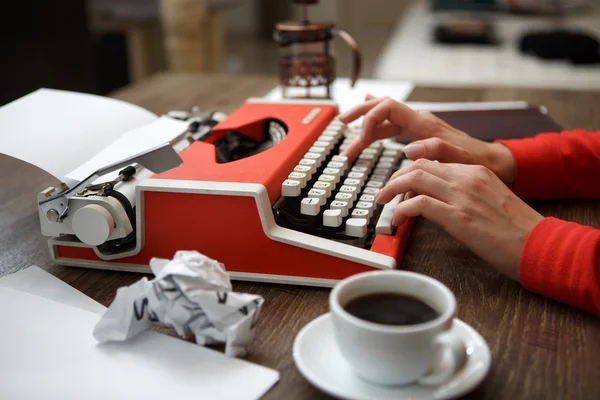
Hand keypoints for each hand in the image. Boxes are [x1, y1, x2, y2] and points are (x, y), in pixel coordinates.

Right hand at [339, 96, 516, 184]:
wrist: (495, 162)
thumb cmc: (478, 162)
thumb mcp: (460, 159)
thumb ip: (435, 150)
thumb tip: (407, 149)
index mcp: (424, 125)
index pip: (388, 109)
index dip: (370, 119)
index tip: (362, 138)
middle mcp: (419, 122)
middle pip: (382, 108)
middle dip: (359, 114)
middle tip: (342, 124)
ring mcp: (418, 127)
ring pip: (385, 119)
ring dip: (365, 128)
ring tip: (350, 141)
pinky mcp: (419, 135)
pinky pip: (393, 125)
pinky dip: (377, 125)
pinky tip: (369, 124)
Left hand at [375, 159, 543, 280]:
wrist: (539, 244)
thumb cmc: (516, 229)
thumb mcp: (489, 199)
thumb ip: (464, 193)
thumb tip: (436, 201)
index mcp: (476, 171)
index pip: (432, 162)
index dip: (409, 173)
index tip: (399, 185)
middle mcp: (467, 178)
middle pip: (418, 166)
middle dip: (394, 178)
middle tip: (384, 193)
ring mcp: (462, 196)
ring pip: (415, 179)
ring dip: (392, 190)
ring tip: (383, 203)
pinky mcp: (459, 217)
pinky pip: (419, 204)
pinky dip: (402, 210)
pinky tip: (398, 220)